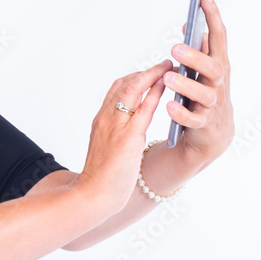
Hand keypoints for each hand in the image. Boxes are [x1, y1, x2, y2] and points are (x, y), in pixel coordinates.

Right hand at [76, 60, 172, 215]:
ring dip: (152, 75)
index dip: (135, 78)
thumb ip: (117, 133)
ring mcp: (116, 126)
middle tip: (163, 65)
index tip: (149, 73)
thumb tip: (133, 128)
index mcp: (101, 120)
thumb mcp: (107, 148)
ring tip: (168, 67)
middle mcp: (106, 118)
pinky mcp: (127, 137)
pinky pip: (143, 108)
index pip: (116, 90)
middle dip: (145, 71)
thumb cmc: (101, 177)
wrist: (92, 194)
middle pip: (125, 83)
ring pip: (133, 89)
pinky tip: (164, 85)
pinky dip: (154, 92)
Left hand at [167, 0, 234, 164]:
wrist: (213, 134)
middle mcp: (218, 83)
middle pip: (213, 67)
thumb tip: (191, 22)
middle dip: (196, 57)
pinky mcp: (203, 124)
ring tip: (168, 78)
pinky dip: (181, 114)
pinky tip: (169, 106)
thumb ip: (199, 48)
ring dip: (186, 85)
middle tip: (175, 48)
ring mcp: (212, 104)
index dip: (213, 16)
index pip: (218, 37)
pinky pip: (193, 120)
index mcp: (218, 65)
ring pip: (204, 94)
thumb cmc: (205, 95)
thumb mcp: (204, 70)